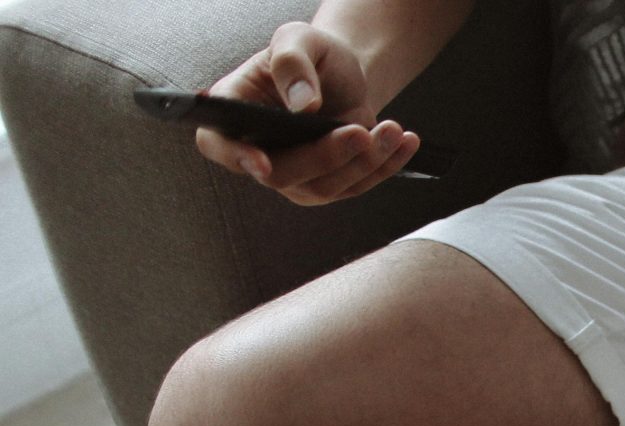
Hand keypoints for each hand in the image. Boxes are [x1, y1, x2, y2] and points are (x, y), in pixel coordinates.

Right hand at [199, 22, 420, 204]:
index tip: (262, 162)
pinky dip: (385, 166)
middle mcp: (258, 150)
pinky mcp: (329, 183)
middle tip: (359, 132)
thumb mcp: (298, 39)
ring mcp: (294, 174)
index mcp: (234, 112)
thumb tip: (303, 104)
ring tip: (393, 128)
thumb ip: (293, 62)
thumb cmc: (311, 54)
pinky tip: (405, 142)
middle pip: (282, 174)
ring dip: (364, 161)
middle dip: (324, 156)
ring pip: (325, 187)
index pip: (219, 144)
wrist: (343, 72)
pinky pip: (356, 186)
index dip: (237, 156)